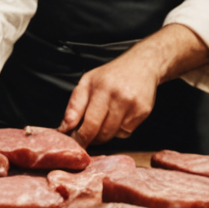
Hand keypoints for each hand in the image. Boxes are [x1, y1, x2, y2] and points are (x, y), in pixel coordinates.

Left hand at [60, 24, 208, 146]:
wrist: (142, 64)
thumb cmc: (110, 75)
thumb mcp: (87, 82)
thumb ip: (74, 105)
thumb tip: (64, 128)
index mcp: (102, 89)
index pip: (90, 123)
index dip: (81, 138)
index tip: (75, 143)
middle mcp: (119, 97)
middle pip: (102, 133)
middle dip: (91, 138)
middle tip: (86, 134)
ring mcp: (134, 106)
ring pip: (114, 135)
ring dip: (104, 134)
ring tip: (103, 119)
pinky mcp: (144, 112)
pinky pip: (126, 132)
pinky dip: (119, 129)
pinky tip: (119, 115)